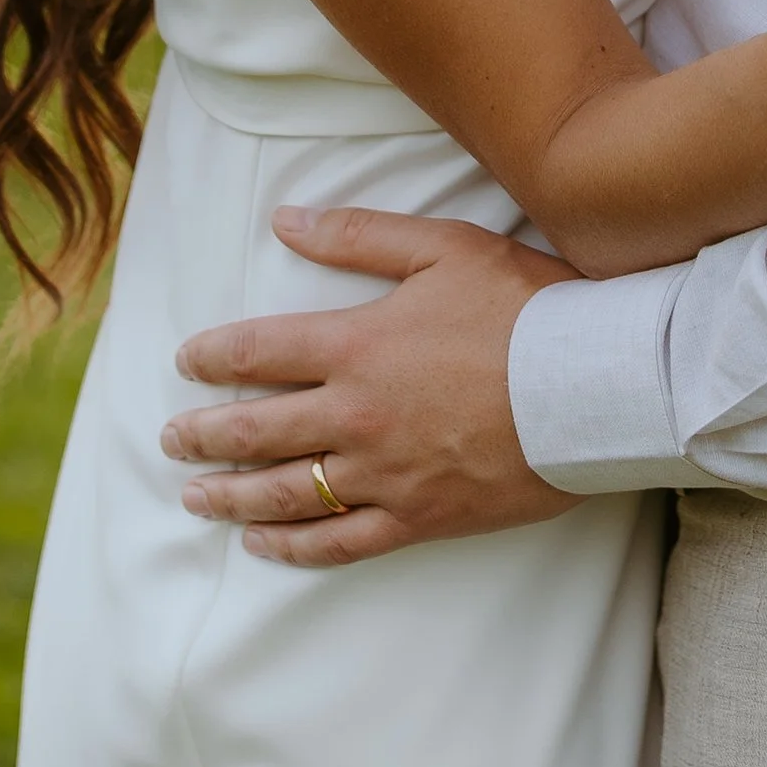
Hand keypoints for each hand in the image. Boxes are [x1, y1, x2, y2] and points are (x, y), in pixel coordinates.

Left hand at [161, 208, 579, 565]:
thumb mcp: (443, 247)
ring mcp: (385, 473)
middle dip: (204, 435)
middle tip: (172, 440)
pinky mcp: (419, 516)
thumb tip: (284, 220)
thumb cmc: (526, 307)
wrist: (594, 386)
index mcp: (357, 345)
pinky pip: (339, 542)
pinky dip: (293, 547)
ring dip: (231, 495)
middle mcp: (357, 414)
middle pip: (257, 430)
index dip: (211, 357)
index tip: (184, 363)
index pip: (257, 352)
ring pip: (286, 493)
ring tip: (195, 496)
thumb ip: (357, 235)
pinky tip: (262, 545)